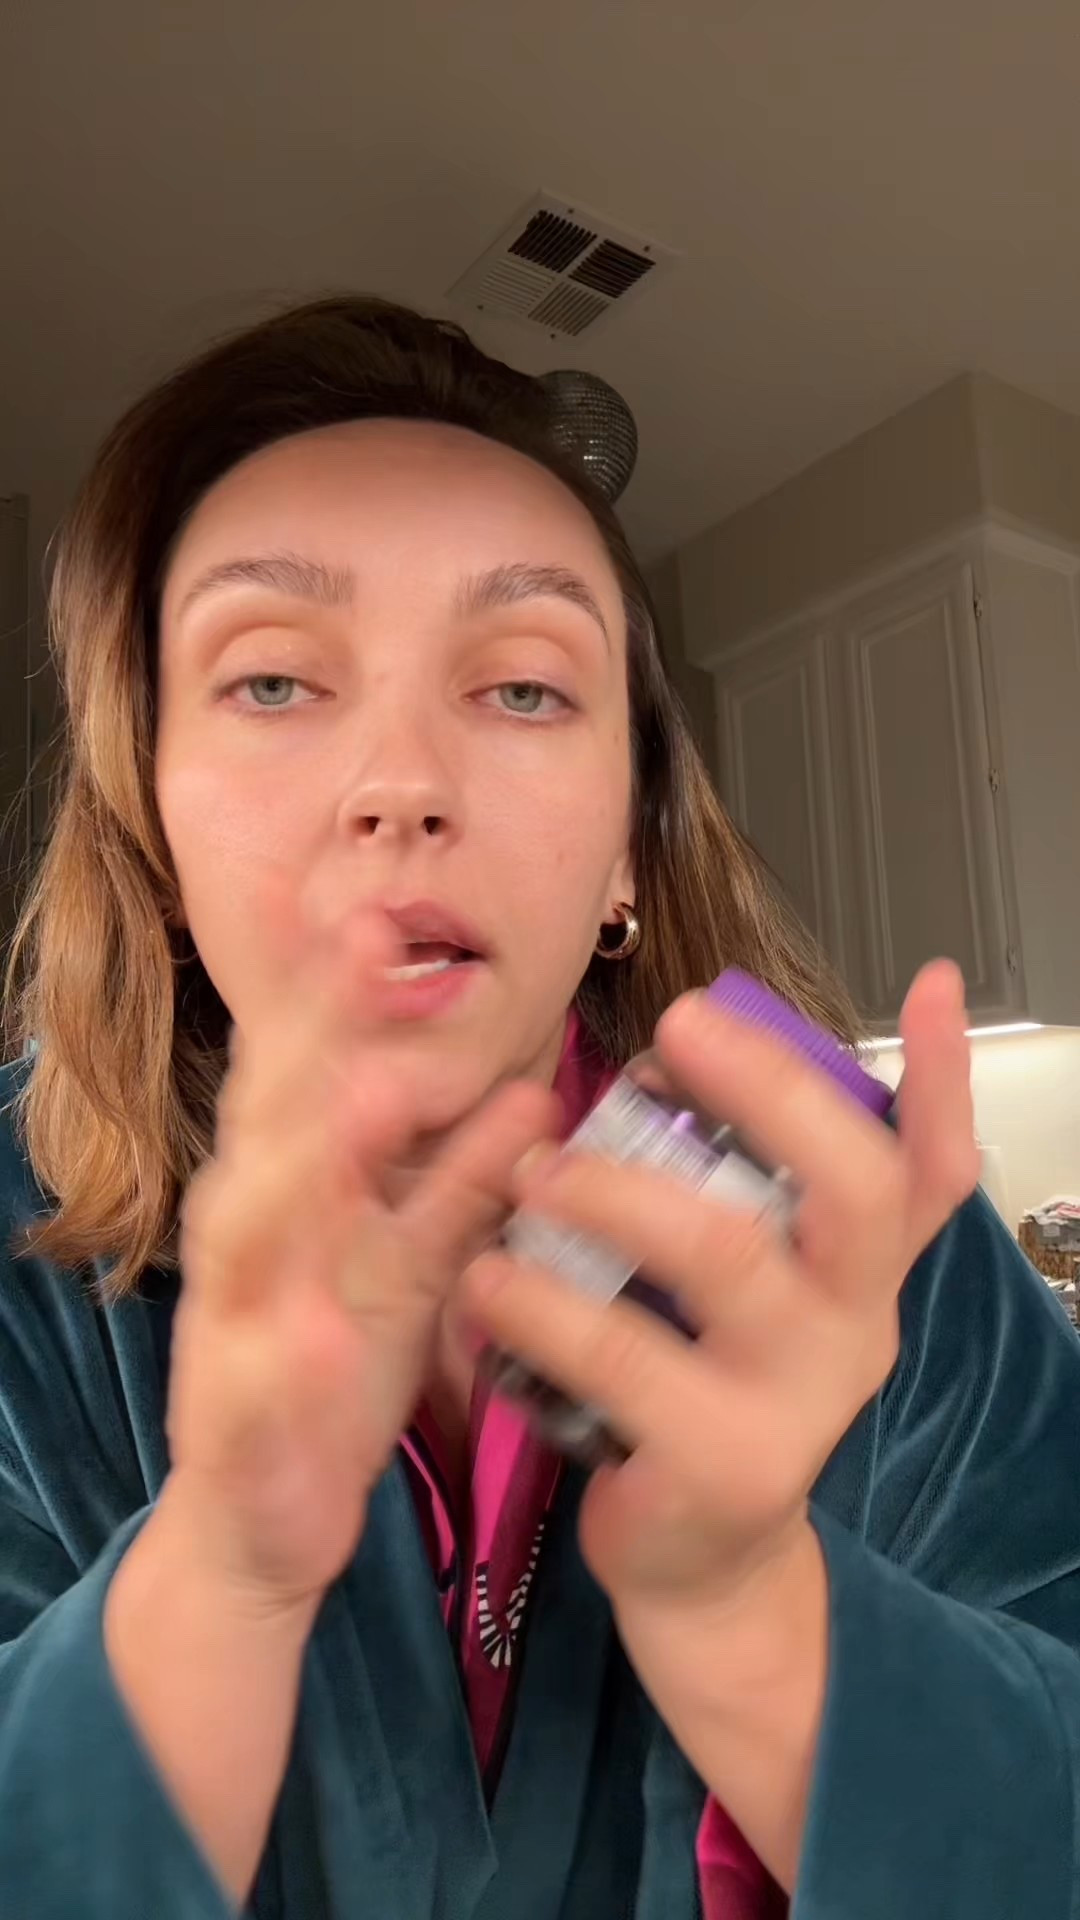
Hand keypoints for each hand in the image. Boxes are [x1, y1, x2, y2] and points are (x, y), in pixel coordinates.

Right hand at [165, 880, 552, 1618]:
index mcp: (296, 1186)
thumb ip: (462, 1178)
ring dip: (307, 1163)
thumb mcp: (410, 1258)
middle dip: (321, 1028)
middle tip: (373, 946)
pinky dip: (287, 1354)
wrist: (258, 1514)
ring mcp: (236, 1317)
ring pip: (257, 1227)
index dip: (346, 990)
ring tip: (367, 1102)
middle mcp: (256, 1230)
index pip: (313, 1066)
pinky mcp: (236, 1414)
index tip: (392, 910)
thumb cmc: (331, 1359)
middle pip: (279, 1113)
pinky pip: (257, 1379)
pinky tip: (324, 1334)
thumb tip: (536, 1092)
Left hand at [461, 961, 977, 1619]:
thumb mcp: (747, 1282)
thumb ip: (746, 1181)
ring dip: (612, 1189)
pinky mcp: (722, 1463)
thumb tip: (698, 1037)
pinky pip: (623, 1358)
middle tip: (671, 1028)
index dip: (941, 1076)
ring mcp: (799, 1400)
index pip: (933, 1165)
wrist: (699, 1555)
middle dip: (765, 1089)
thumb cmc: (705, 1376)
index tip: (931, 982)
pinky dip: (543, 1304)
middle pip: (848, 1185)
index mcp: (862, 1268)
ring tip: (531, 1169)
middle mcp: (855, 1324)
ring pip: (723, 1256)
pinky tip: (489, 1278)